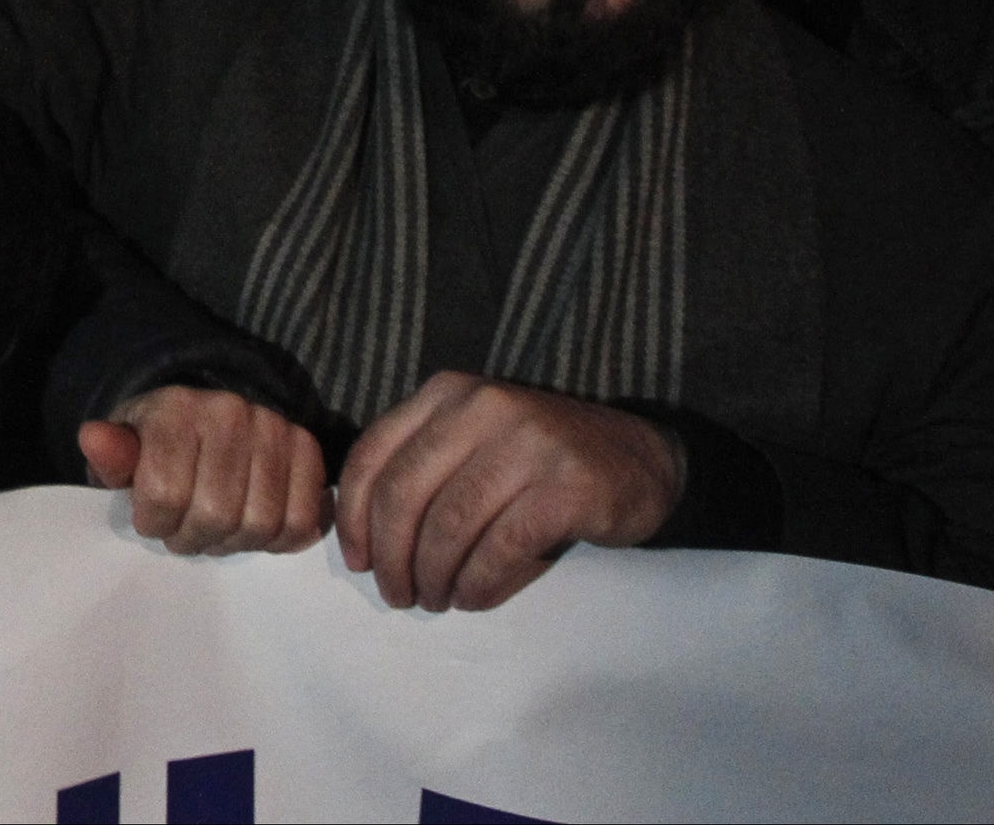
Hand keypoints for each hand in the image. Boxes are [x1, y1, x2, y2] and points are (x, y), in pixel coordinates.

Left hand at [79, 385, 327, 555]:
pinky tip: (253, 530)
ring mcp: (273, 428)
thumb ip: (112, 457)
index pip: (164, 493)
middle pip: (216, 514)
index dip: (154, 523)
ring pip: (260, 523)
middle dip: (194, 539)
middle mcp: (228, 410)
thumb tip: (94, 440)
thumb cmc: (156, 445)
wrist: (203, 419)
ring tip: (217, 532)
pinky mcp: (307, 449)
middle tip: (185, 533)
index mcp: (175, 409)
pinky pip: (301, 519)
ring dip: (234, 543)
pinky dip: (277, 540)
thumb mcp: (124, 452)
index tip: (151, 520)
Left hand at [333, 372, 681, 612]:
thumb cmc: (539, 462)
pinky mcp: (566, 486)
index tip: (357, 562)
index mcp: (447, 393)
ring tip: (435, 600)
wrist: (639, 459)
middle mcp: (482, 407)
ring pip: (449, 525)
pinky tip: (473, 598)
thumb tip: (366, 542)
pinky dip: (478, 583)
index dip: (354, 515)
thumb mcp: (473, 443)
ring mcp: (527, 443)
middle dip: (391, 556)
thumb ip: (422, 470)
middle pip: (404, 493)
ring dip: (433, 576)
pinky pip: (501, 547)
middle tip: (397, 595)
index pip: (375, 453)